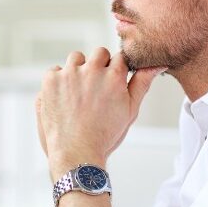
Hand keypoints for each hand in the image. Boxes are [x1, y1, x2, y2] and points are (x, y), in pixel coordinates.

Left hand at [35, 48, 164, 180]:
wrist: (76, 153)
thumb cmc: (105, 135)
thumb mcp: (130, 110)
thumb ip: (142, 83)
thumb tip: (156, 65)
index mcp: (114, 75)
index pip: (120, 57)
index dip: (117, 69)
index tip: (112, 82)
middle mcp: (92, 70)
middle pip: (99, 53)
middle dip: (99, 66)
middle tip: (96, 89)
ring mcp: (69, 74)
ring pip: (76, 58)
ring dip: (78, 70)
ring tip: (79, 94)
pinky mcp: (51, 80)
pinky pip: (55, 70)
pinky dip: (58, 81)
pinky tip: (63, 98)